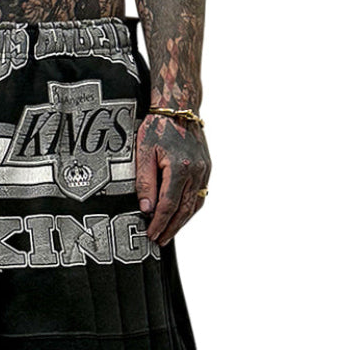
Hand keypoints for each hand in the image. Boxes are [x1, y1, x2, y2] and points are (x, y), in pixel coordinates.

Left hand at [135, 114, 210, 246]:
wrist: (180, 108)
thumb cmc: (158, 127)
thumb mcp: (143, 152)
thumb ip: (145, 182)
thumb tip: (147, 208)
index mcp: (179, 168)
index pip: (168, 206)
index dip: (159, 224)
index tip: (151, 234)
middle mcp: (196, 172)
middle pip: (184, 210)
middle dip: (171, 228)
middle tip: (160, 241)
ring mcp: (204, 171)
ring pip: (194, 205)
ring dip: (182, 222)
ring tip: (169, 233)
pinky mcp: (206, 168)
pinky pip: (199, 195)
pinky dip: (190, 209)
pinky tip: (181, 216)